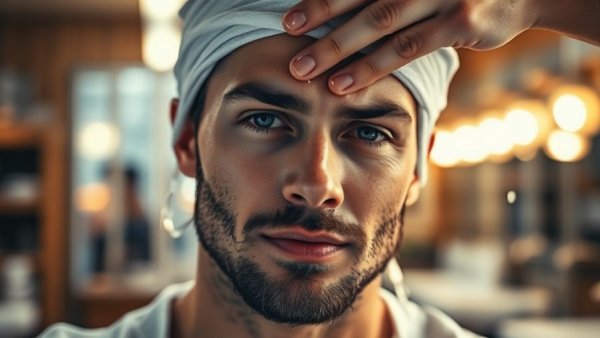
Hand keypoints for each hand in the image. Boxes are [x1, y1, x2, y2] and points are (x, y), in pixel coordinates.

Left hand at [282, 0, 538, 93]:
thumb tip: (348, 14)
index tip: (289, 17)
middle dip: (320, 14)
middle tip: (286, 33)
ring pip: (379, 21)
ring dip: (338, 46)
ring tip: (303, 69)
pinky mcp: (461, 20)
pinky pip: (407, 47)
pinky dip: (372, 66)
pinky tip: (343, 83)